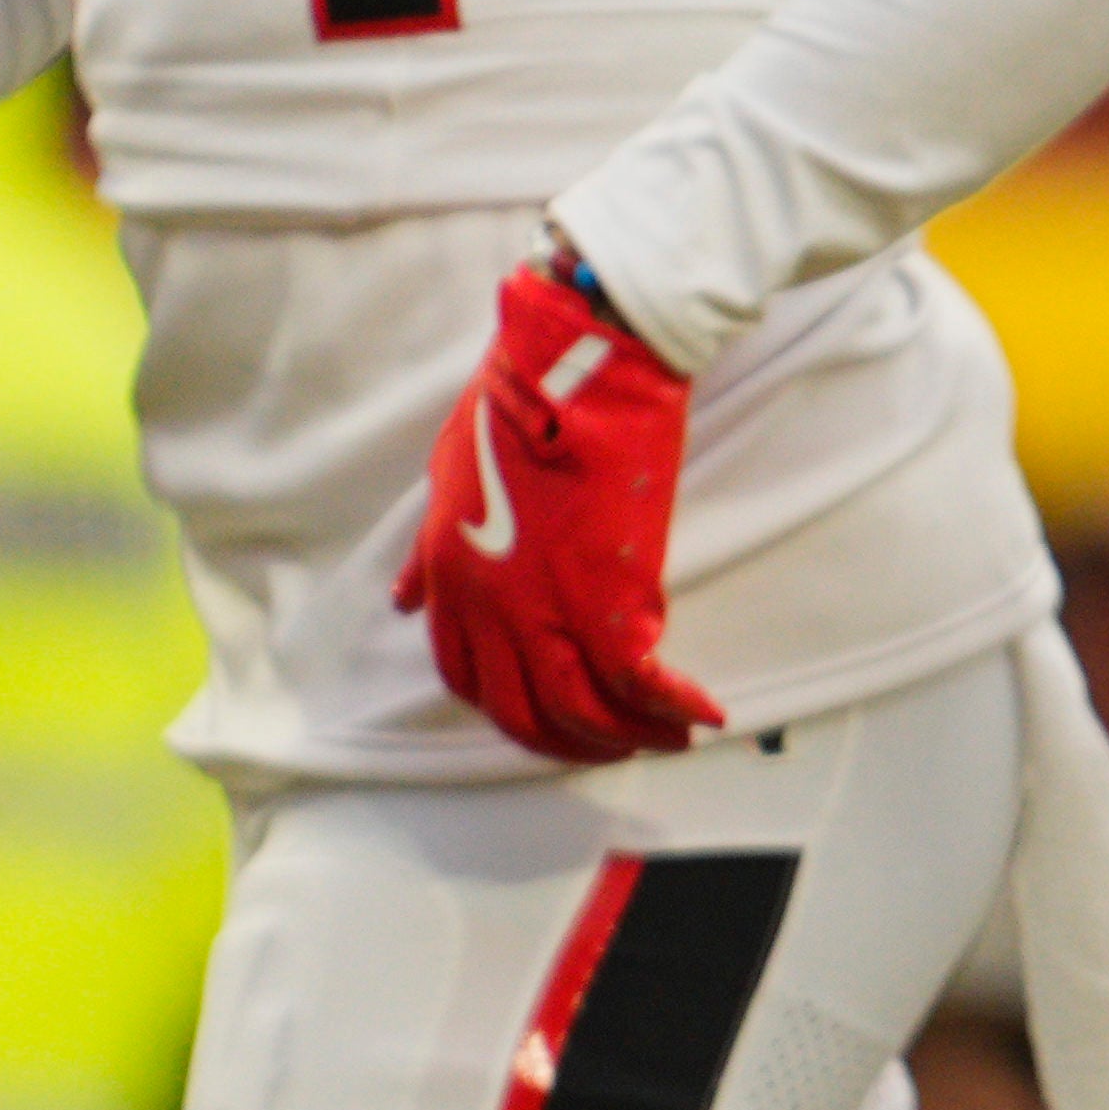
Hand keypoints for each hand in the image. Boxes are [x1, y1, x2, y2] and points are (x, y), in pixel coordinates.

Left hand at [403, 253, 718, 759]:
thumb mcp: (445, 477)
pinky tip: (704, 714)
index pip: (467, 677)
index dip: (507, 705)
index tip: (545, 709)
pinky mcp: (613, 597)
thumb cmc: (517, 403)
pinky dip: (674, 707)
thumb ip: (427, 552)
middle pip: (525, 712)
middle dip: (568, 741)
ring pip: (582, 710)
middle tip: (611, 742)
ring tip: (664, 736)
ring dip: (624, 735)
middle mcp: (492, 608)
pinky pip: (641, 682)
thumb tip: (404, 603)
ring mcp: (551, 608)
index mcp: (451, 578)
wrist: (578, 368)